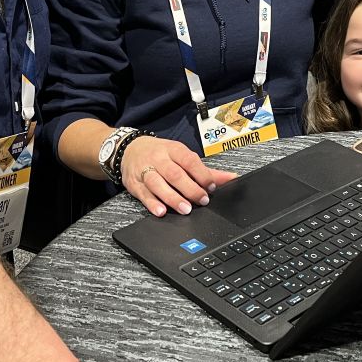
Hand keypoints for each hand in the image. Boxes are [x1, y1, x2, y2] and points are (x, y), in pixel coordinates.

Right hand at [120, 136, 237, 217]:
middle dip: (189, 188)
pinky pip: (143, 194)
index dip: (201, 174)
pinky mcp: (134, 184)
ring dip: (172, 197)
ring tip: (185, 209)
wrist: (130, 149)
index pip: (189, 160)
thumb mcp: (182, 156)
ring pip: (157, 183)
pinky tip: (161, 211)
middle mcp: (159, 159)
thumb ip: (206, 171)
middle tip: (202, 200)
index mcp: (173, 150)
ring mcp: (145, 170)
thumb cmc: (161, 154)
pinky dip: (152, 203)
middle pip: (174, 173)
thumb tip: (232, 178)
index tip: (211, 187)